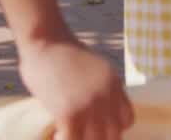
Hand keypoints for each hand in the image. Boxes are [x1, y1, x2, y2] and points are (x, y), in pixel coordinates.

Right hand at [19, 36, 133, 139]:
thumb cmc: (61, 52)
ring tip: (68, 133)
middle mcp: (106, 96)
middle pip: (114, 135)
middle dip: (98, 138)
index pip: (127, 120)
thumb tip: (96, 110)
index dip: (113, 128)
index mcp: (114, 84)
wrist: (43, 40)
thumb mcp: (94, 67)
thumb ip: (101, 88)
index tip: (97, 127)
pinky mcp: (69, 113)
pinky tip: (57, 134)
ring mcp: (89, 105)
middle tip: (81, 133)